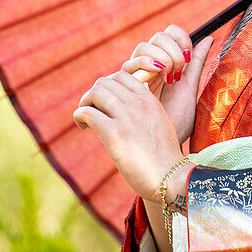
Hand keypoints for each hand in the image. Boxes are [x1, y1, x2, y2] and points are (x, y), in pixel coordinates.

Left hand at [72, 70, 186, 200]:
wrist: (170, 177)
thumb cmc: (164, 157)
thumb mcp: (160, 124)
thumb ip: (146, 112)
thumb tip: (130, 109)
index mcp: (150, 100)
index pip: (122, 75)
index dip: (108, 86)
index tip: (106, 102)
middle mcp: (138, 103)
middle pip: (104, 82)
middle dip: (94, 94)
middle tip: (92, 111)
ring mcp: (127, 117)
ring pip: (95, 93)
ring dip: (85, 103)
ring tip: (85, 120)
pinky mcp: (114, 133)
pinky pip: (87, 112)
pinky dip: (80, 116)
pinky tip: (84, 127)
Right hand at [120, 26, 213, 145]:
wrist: (166, 144)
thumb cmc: (177, 119)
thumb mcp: (190, 89)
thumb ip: (196, 64)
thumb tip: (210, 38)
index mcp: (165, 63)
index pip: (168, 34)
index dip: (179, 38)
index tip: (188, 56)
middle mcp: (148, 67)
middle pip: (154, 39)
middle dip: (170, 50)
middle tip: (179, 70)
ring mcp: (134, 77)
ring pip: (141, 49)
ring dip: (157, 57)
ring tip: (167, 75)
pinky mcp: (122, 89)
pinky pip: (126, 68)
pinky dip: (141, 66)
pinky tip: (152, 78)